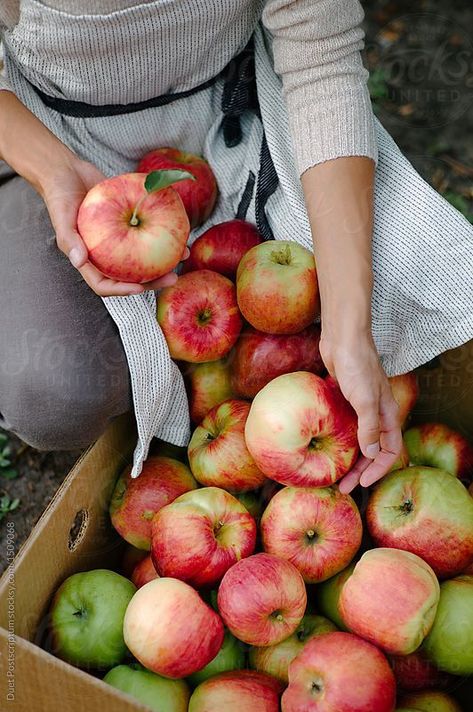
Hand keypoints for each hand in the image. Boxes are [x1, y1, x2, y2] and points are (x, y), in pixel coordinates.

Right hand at [41, 157, 184, 296]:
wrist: (68, 172)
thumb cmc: (60, 196)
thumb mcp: (61, 217)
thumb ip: (70, 240)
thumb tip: (79, 262)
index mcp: (89, 260)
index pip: (104, 285)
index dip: (122, 291)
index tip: (140, 288)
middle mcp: (105, 255)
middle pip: (131, 277)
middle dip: (153, 281)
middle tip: (173, 277)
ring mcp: (119, 241)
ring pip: (143, 257)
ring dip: (165, 260)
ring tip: (184, 255)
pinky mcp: (130, 224)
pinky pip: (148, 234)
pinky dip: (163, 234)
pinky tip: (179, 232)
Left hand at [319, 333, 402, 493]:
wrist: (342, 337)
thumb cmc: (357, 364)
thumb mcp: (365, 398)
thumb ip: (369, 427)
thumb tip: (371, 453)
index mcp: (387, 414)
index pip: (390, 450)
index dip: (378, 469)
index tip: (361, 483)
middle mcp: (376, 412)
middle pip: (371, 449)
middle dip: (359, 469)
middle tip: (342, 486)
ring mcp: (360, 406)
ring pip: (357, 439)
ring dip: (347, 457)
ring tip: (332, 472)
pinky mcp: (344, 398)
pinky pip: (343, 425)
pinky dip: (336, 439)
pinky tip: (322, 447)